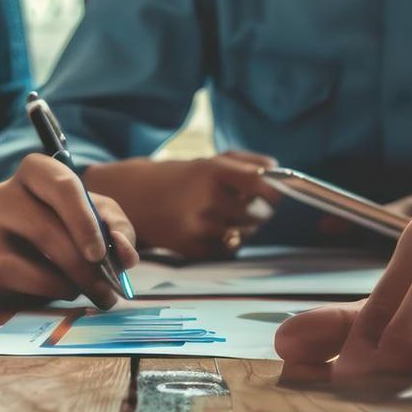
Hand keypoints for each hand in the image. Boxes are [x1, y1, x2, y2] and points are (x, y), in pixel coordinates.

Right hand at [0, 155, 141, 308]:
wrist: (29, 246)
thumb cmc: (69, 225)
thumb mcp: (100, 219)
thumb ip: (119, 231)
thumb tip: (125, 255)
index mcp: (37, 171)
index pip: (61, 185)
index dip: (83, 222)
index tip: (100, 256)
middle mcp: (2, 193)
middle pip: (43, 228)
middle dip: (79, 266)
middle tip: (105, 290)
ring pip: (19, 261)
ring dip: (60, 283)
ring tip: (83, 291)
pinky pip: (9, 278)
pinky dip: (41, 291)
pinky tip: (59, 290)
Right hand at [82, 153, 280, 259]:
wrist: (134, 199)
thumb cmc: (180, 178)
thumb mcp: (208, 161)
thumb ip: (246, 161)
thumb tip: (277, 168)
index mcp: (209, 172)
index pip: (260, 184)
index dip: (273, 191)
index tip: (273, 194)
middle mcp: (203, 199)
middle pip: (257, 214)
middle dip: (258, 211)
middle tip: (245, 206)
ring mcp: (196, 226)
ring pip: (245, 234)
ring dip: (244, 228)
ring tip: (227, 217)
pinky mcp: (190, 248)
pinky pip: (228, 250)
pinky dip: (228, 242)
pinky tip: (213, 231)